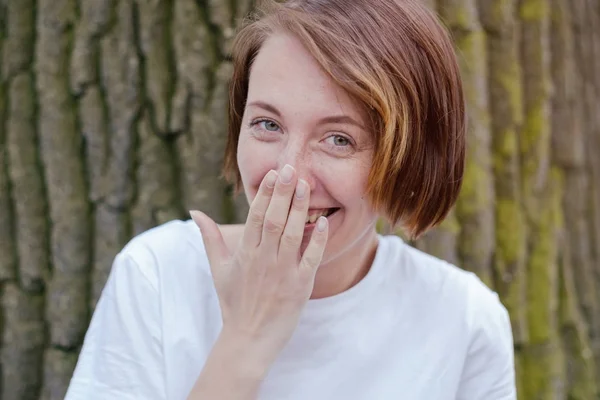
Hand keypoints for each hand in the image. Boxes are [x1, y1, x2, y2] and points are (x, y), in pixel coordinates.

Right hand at [190, 164, 328, 368]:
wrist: (247, 340)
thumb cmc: (233, 302)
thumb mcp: (218, 269)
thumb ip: (210, 238)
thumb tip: (194, 212)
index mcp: (244, 253)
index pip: (255, 216)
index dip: (266, 193)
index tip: (275, 172)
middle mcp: (262, 259)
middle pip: (273, 219)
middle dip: (283, 192)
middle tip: (292, 168)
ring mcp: (281, 273)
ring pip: (291, 234)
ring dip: (299, 209)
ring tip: (307, 185)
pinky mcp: (299, 287)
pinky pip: (310, 259)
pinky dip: (317, 240)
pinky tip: (324, 222)